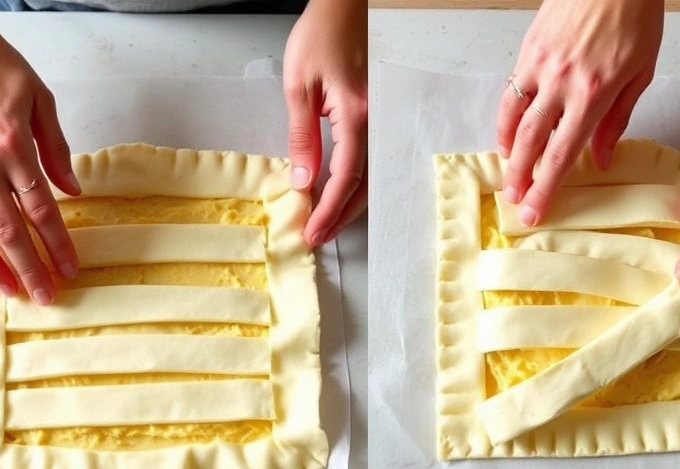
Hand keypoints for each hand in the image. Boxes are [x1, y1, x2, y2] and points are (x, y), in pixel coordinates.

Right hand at [0, 29, 79, 304]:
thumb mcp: (41, 101)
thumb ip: (58, 150)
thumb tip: (73, 191)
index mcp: (13, 146)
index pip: (40, 209)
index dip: (57, 243)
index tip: (70, 268)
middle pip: (7, 230)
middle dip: (29, 268)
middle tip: (45, 296)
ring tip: (11, 291)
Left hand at [283, 0, 367, 245]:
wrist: (344, 8)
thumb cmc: (320, 37)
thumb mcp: (299, 87)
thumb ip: (303, 137)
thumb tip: (303, 180)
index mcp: (357, 114)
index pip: (345, 175)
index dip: (328, 208)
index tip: (312, 229)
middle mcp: (376, 122)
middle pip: (365, 184)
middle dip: (340, 215)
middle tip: (317, 235)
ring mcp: (381, 120)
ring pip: (372, 176)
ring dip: (349, 204)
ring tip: (325, 222)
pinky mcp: (376, 118)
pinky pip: (370, 159)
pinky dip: (355, 184)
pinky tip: (338, 194)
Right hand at [499, 0, 663, 225]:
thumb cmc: (635, 17)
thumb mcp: (641, 72)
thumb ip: (617, 119)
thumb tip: (600, 159)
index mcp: (594, 93)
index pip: (562, 153)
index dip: (546, 187)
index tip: (535, 210)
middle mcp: (561, 83)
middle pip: (531, 142)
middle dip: (520, 177)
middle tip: (514, 202)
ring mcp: (540, 66)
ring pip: (513, 119)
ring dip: (508, 151)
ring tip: (508, 172)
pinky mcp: (528, 51)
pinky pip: (510, 93)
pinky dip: (505, 118)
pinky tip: (508, 134)